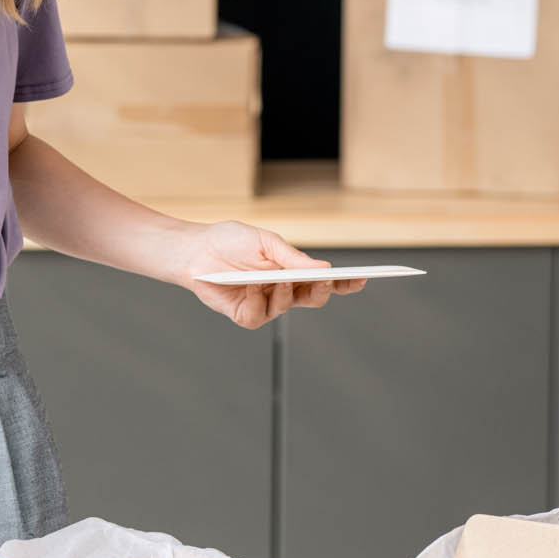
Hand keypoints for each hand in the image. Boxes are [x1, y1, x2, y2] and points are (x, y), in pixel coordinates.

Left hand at [176, 220, 365, 328]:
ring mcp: (266, 304)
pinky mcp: (246, 315)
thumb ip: (292, 258)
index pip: (326, 281)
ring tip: (276, 277)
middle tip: (324, 280)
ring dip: (284, 291)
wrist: (196, 249)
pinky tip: (249, 286)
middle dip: (322, 290)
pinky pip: (259, 317)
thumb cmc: (232, 241)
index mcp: (293, 271)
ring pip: (288, 306)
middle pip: (314, 298)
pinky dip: (257, 300)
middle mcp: (283, 290)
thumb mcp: (265, 243)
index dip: (345, 283)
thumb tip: (325, 267)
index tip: (362, 278)